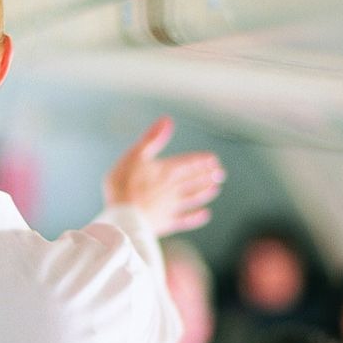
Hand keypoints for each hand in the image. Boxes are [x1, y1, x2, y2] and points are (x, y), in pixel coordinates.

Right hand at [103, 116, 224, 236]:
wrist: (123, 216)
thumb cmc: (124, 184)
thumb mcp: (134, 155)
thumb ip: (152, 139)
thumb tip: (167, 120)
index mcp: (165, 170)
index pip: (187, 164)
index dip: (200, 161)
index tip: (213, 160)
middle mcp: (172, 188)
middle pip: (193, 180)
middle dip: (207, 176)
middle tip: (220, 173)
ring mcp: (171, 206)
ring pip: (193, 198)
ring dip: (204, 193)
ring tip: (215, 189)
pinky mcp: (166, 222)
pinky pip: (186, 220)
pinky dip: (196, 217)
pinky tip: (205, 215)